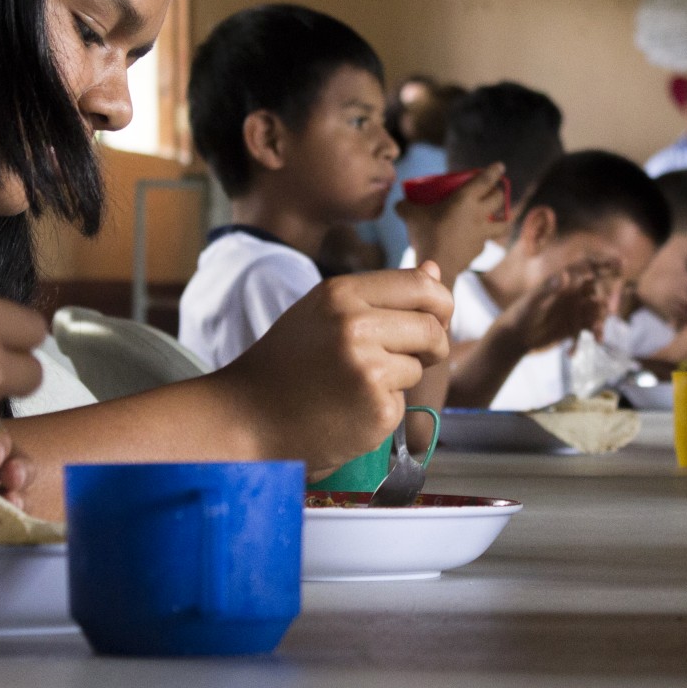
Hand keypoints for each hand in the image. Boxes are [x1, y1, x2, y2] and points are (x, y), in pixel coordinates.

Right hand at [222, 265, 453, 480]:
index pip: (421, 285)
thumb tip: (435, 269)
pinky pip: (403, 402)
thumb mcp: (324, 312)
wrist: (247, 418)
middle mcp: (356, 325)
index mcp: (341, 294)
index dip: (439, 304)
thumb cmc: (287, 364)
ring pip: (419, 367)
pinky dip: (382, 408)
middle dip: (431, 346)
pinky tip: (348, 409)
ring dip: (399, 379)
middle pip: (432, 327)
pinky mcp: (377, 409)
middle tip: (402, 359)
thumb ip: (381, 292)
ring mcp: (368, 369)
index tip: (433, 320)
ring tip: (353, 385)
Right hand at [399, 162, 508, 283]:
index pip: (485, 180)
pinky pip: (485, 242)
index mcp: (465, 199)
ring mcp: (482, 234)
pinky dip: (483, 240)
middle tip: (495, 191)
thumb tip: (399, 204)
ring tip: (502, 219)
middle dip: (499, 192)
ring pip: (503, 224)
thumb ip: (405, 207)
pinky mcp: (479, 250)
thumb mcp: (411, 216)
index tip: (500, 166)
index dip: (494, 171)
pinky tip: (477, 241)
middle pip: (498, 199)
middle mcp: (479, 214)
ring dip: (504, 219)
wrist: (437, 265)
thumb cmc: (426, 234)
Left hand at [498, 262, 613, 352]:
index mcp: (564, 280)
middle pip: (599, 290)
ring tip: (596, 335)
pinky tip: (575, 351)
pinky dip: (590, 337)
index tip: (622, 261)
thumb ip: (547, 289)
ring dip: (601, 322)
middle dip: (607, 299)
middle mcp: (574, 292)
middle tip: (610, 310)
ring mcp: (577, 309)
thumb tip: (565, 275)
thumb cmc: (519, 313)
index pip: (587, 266)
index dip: (605, 261)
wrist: (515, 335)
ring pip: (598, 312)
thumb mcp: (532, 302)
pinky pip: (591, 329)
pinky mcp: (576, 325)